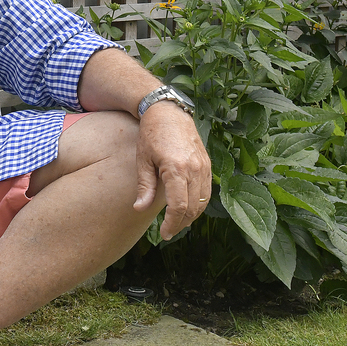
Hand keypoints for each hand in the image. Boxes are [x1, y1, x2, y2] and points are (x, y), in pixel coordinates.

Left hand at [132, 104, 210, 238]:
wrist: (168, 112)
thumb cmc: (151, 135)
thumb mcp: (143, 160)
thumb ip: (145, 186)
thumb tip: (139, 209)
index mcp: (176, 168)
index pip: (179, 206)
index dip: (172, 224)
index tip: (165, 234)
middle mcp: (194, 169)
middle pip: (193, 208)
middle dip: (181, 224)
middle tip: (169, 232)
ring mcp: (204, 166)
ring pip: (203, 202)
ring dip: (192, 216)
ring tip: (177, 223)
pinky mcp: (207, 164)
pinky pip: (207, 191)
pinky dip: (199, 204)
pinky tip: (187, 208)